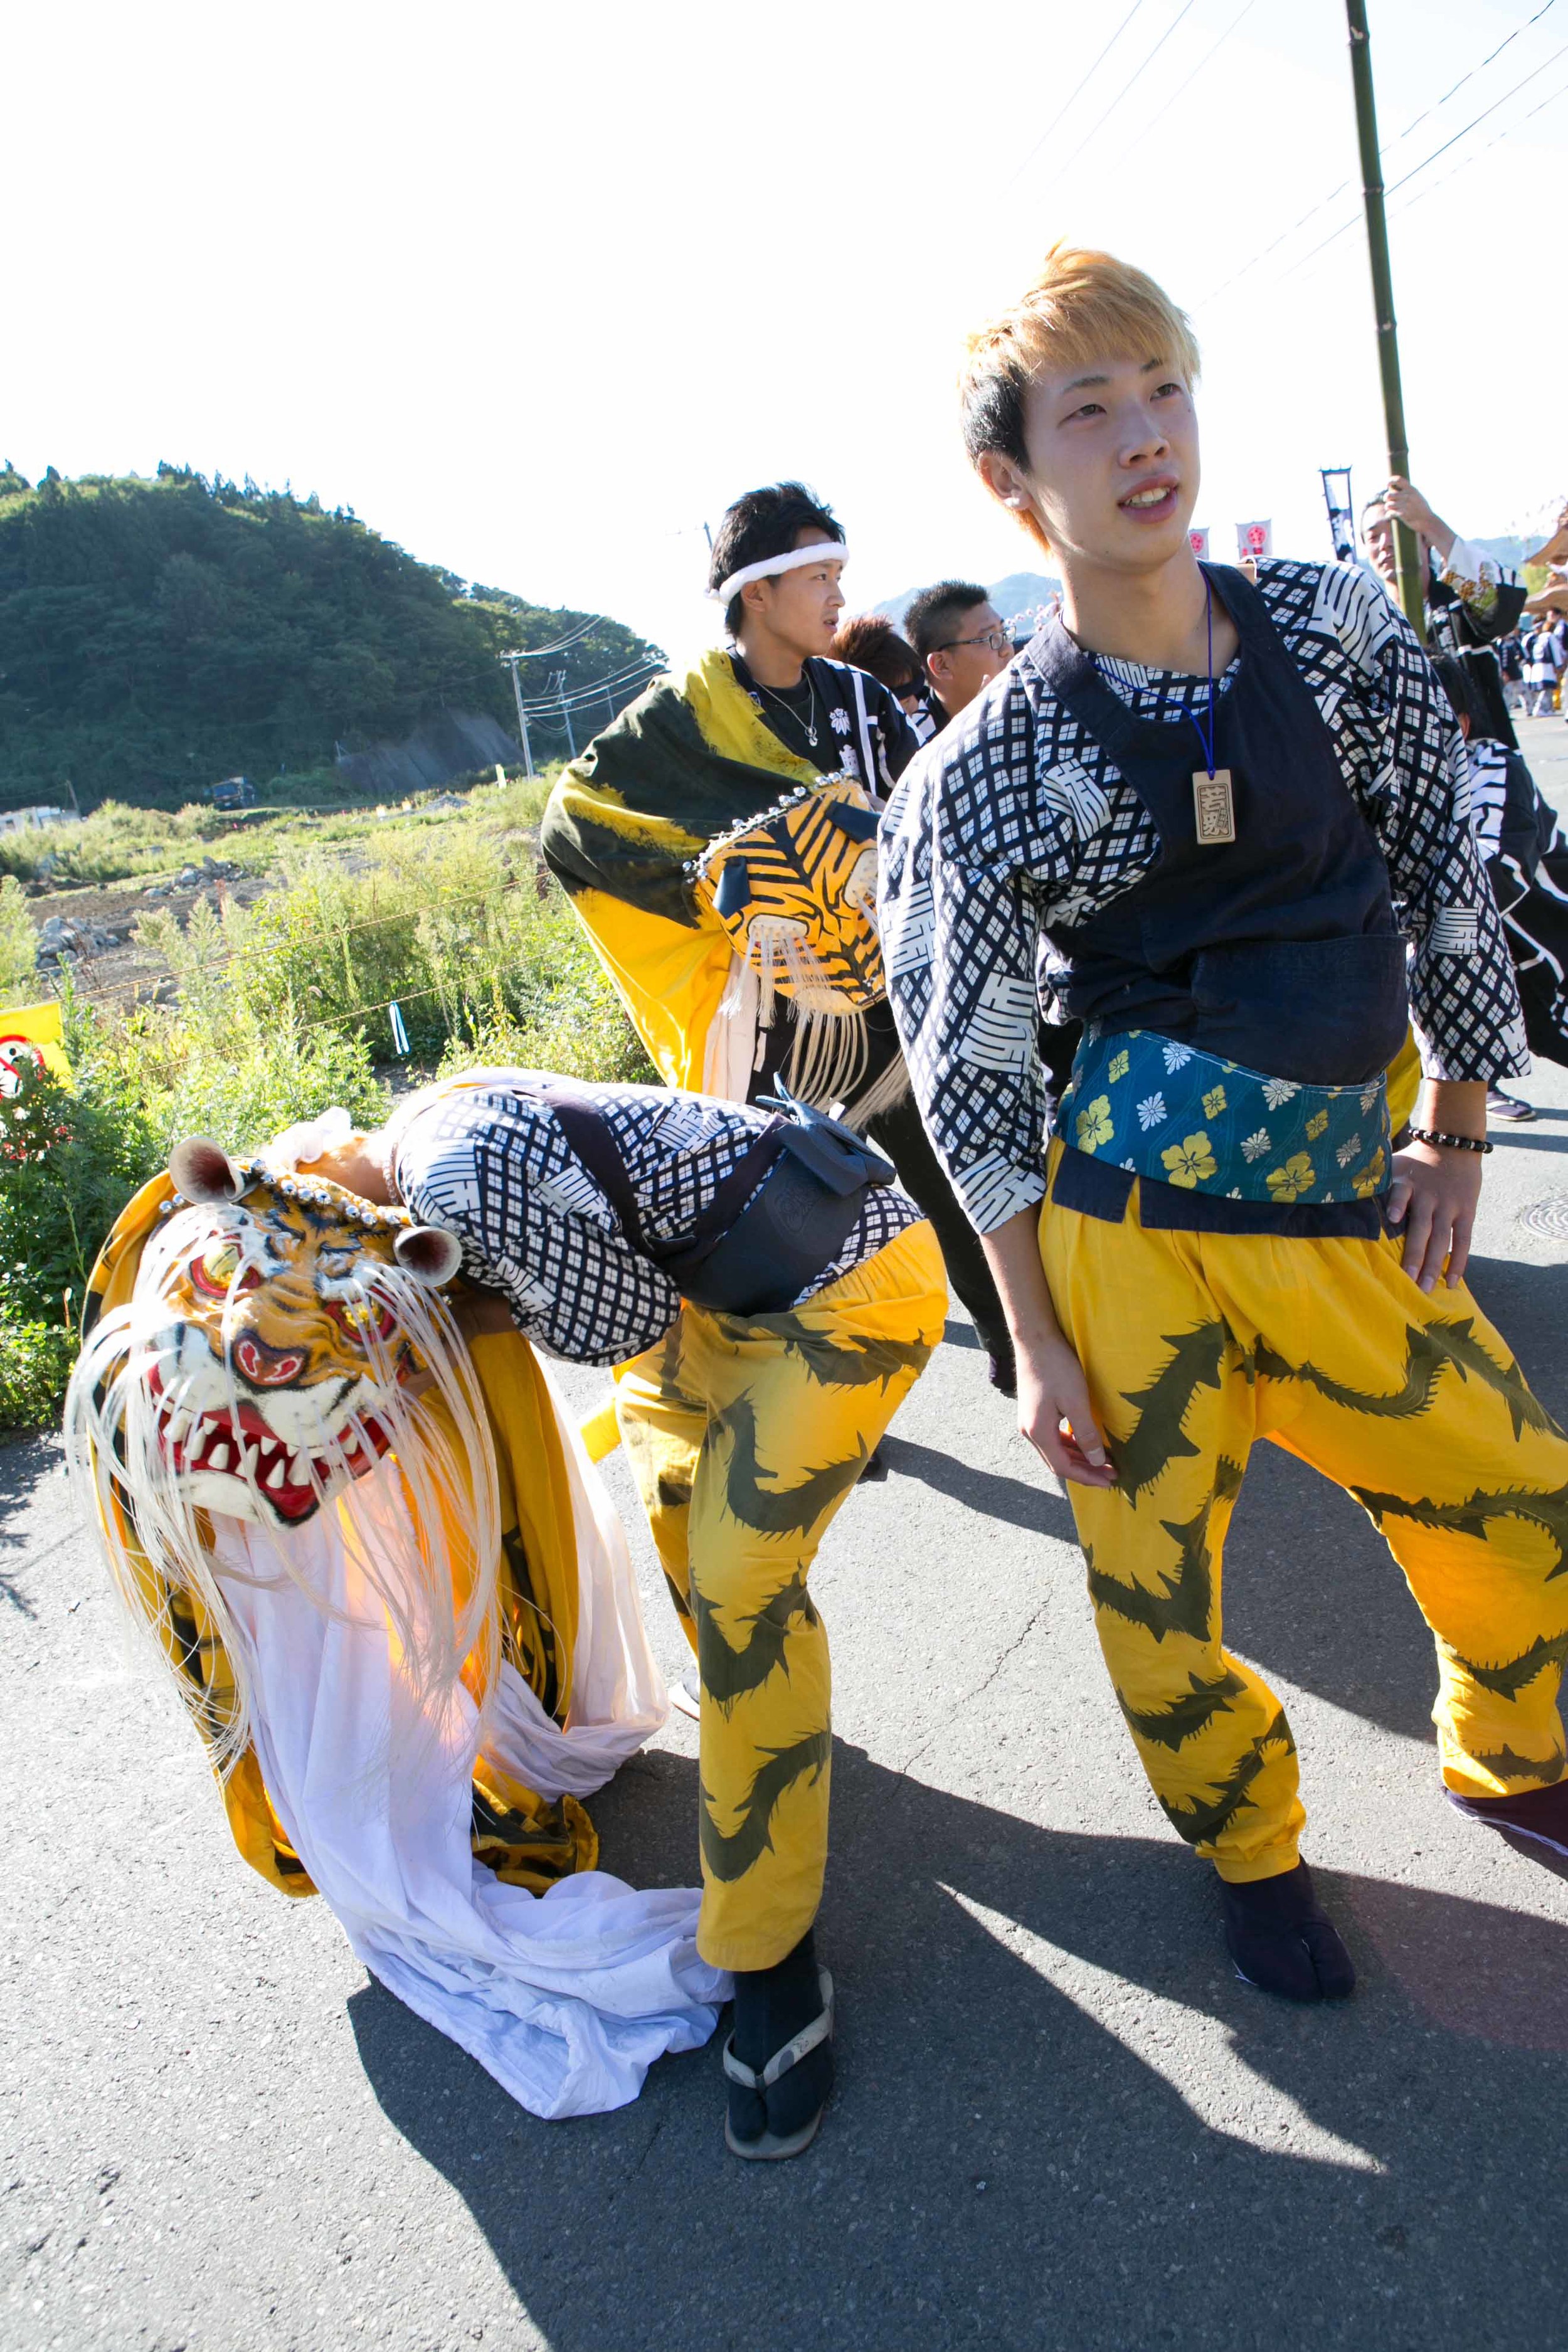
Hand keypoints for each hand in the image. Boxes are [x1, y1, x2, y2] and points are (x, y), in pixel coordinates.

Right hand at [1015, 1331, 1116, 1486]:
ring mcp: (1029, 1421)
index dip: (1087, 1477)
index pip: (1063, 1467)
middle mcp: (1029, 1431)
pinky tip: (1083, 1443)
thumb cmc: (1056, 1368)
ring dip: (1078, 1458)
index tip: (1109, 1480)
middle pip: (1058, 1462)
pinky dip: (1069, 1444)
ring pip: (1055, 1450)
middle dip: (1085, 1470)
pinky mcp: (1033, 1411)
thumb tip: (1096, 1461)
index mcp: (1038, 1432)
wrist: (1035, 1339)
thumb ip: (1086, 1434)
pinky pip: (1052, 1437)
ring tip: (1101, 1462)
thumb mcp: (1076, 1401)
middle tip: (1111, 1474)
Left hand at [1381, 476, 1450, 560]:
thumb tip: (1401, 489)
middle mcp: (1409, 497)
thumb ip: (1410, 494)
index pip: (1400, 481)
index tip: (1388, 483)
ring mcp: (1406, 505)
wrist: (1429, 523)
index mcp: (1413, 491)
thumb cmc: (1423, 512)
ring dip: (1388, 505)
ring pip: (1389, 502)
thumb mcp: (1418, 499)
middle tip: (1388, 500)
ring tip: (1390, 508)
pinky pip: (1391, 512)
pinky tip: (1391, 515)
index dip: (1392, 481)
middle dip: (1388, 497)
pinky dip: (1390, 513)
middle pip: (1391, 493)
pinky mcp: (1404, 515)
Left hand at [1386, 1141, 1482, 1291]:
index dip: (1396, 1205)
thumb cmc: (1414, 1162)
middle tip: (1407, 1282)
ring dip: (1433, 1265)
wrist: (1451, 1145)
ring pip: (1441, 1239)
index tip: (1390, 1220)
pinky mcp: (1466, 1211)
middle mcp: (1428, 1196)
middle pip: (1422, 1229)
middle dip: (1414, 1256)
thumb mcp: (1393, 1165)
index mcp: (1407, 1183)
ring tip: (1426, 1288)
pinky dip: (1458, 1261)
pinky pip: (1463, 1240)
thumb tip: (1342, 1201)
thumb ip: (1376, 1184)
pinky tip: (1451, 1281)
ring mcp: (1449, 1205)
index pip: (1400, 1195)